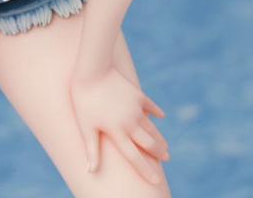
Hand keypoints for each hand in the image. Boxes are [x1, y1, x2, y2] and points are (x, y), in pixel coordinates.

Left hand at [70, 66, 168, 184]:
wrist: (93, 71)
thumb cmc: (85, 100)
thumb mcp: (86, 126)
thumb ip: (92, 149)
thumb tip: (90, 170)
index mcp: (117, 132)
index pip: (134, 157)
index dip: (145, 170)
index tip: (155, 180)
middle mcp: (130, 122)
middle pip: (148, 143)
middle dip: (158, 153)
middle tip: (167, 158)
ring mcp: (135, 108)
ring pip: (151, 127)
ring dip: (159, 137)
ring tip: (165, 146)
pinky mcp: (137, 95)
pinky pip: (150, 106)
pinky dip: (156, 112)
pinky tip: (161, 116)